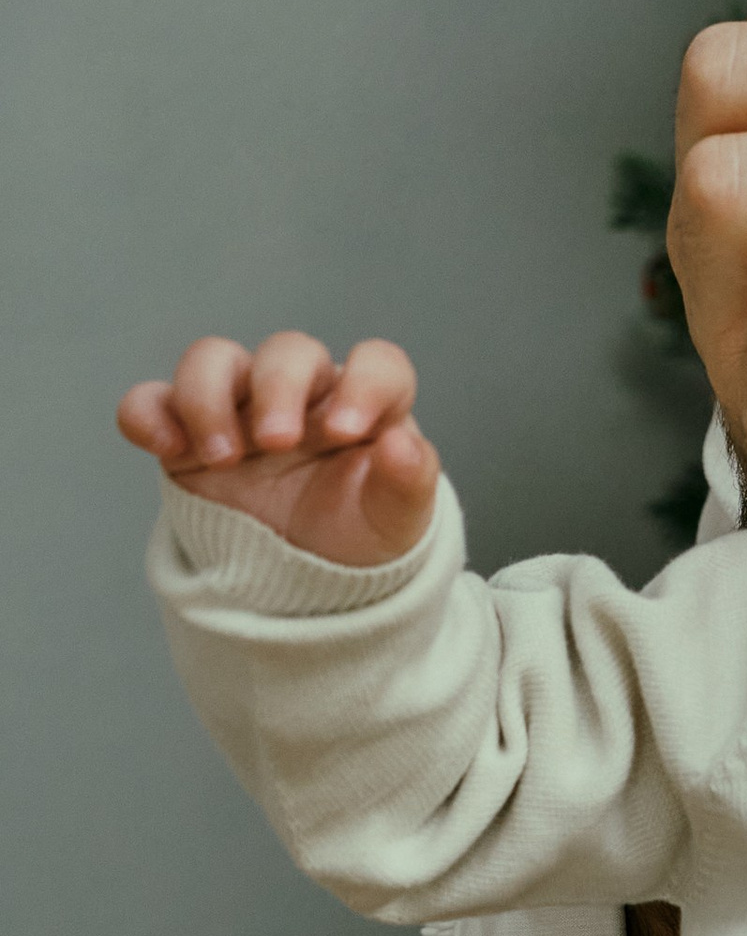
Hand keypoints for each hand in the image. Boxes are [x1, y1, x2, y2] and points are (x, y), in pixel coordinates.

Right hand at [117, 333, 439, 568]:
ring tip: (224, 457)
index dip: (365, 383)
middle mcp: (302, 394)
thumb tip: (402, 444)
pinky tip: (164, 447)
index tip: (348, 432)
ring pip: (214, 358)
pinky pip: (153, 402)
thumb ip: (409, 481)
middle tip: (278, 443)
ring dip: (211, 395)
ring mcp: (239, 408)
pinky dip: (147, 414)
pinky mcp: (187, 437)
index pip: (376, 364)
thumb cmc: (356, 535)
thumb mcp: (395, 520)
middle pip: (288, 351)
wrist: (304, 583)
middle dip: (280, 388)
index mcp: (364, 405)